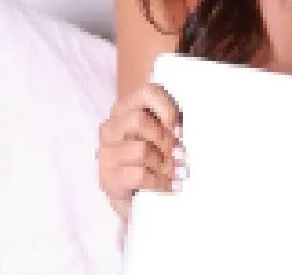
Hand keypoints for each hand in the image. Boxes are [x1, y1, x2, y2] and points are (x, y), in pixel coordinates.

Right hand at [97, 83, 184, 225]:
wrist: (138, 198)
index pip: (147, 92)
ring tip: (173, 171)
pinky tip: (167, 185)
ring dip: (163, 163)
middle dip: (164, 139)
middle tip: (177, 153)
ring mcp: (106, 154)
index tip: (178, 128)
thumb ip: (173, 122)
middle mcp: (111, 127)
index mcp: (127, 108)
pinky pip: (138, 174)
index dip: (166, 108)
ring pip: (140, 149)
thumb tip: (184, 127)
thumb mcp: (165, 134)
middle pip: (138, 120)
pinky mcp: (108, 179)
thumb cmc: (156, 157)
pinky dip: (158, 181)